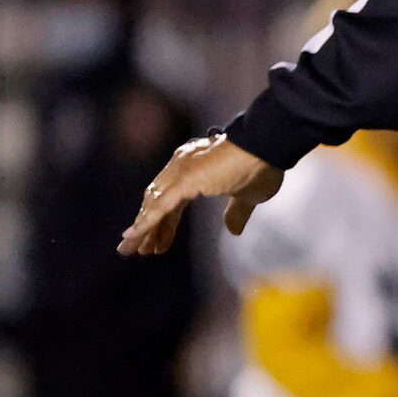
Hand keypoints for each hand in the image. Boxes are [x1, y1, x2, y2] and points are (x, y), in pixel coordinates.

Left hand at [118, 133, 281, 255]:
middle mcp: (181, 168)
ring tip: (130, 249)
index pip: (171, 201)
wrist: (267, 147)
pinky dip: (146, 221)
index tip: (157, 243)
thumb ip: (236, 213)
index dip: (164, 223)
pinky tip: (134, 235)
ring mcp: (181, 172)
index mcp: (194, 171)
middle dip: (148, 227)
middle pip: (157, 202)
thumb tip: (233, 231)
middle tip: (138, 249)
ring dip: (141, 228)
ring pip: (154, 205)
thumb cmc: (262, 167)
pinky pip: (161, 205)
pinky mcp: (186, 179)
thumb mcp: (248, 197)